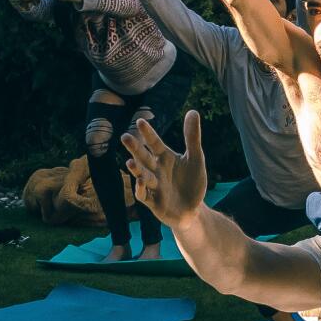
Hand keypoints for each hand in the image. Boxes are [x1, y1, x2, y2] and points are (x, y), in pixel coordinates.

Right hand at [124, 108, 208, 227]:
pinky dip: (141, 190)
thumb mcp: (196, 159)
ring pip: (142, 176)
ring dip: (136, 170)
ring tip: (130, 162)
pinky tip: (140, 183)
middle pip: (144, 158)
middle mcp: (156, 170)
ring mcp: (154, 186)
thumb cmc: (192, 182)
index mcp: (165, 158)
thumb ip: (192, 137)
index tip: (139, 121)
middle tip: (125, 137)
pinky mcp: (154, 202)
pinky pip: (145, 196)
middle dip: (135, 149)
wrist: (193, 209)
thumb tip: (193, 111)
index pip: (154, 143)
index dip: (148, 134)